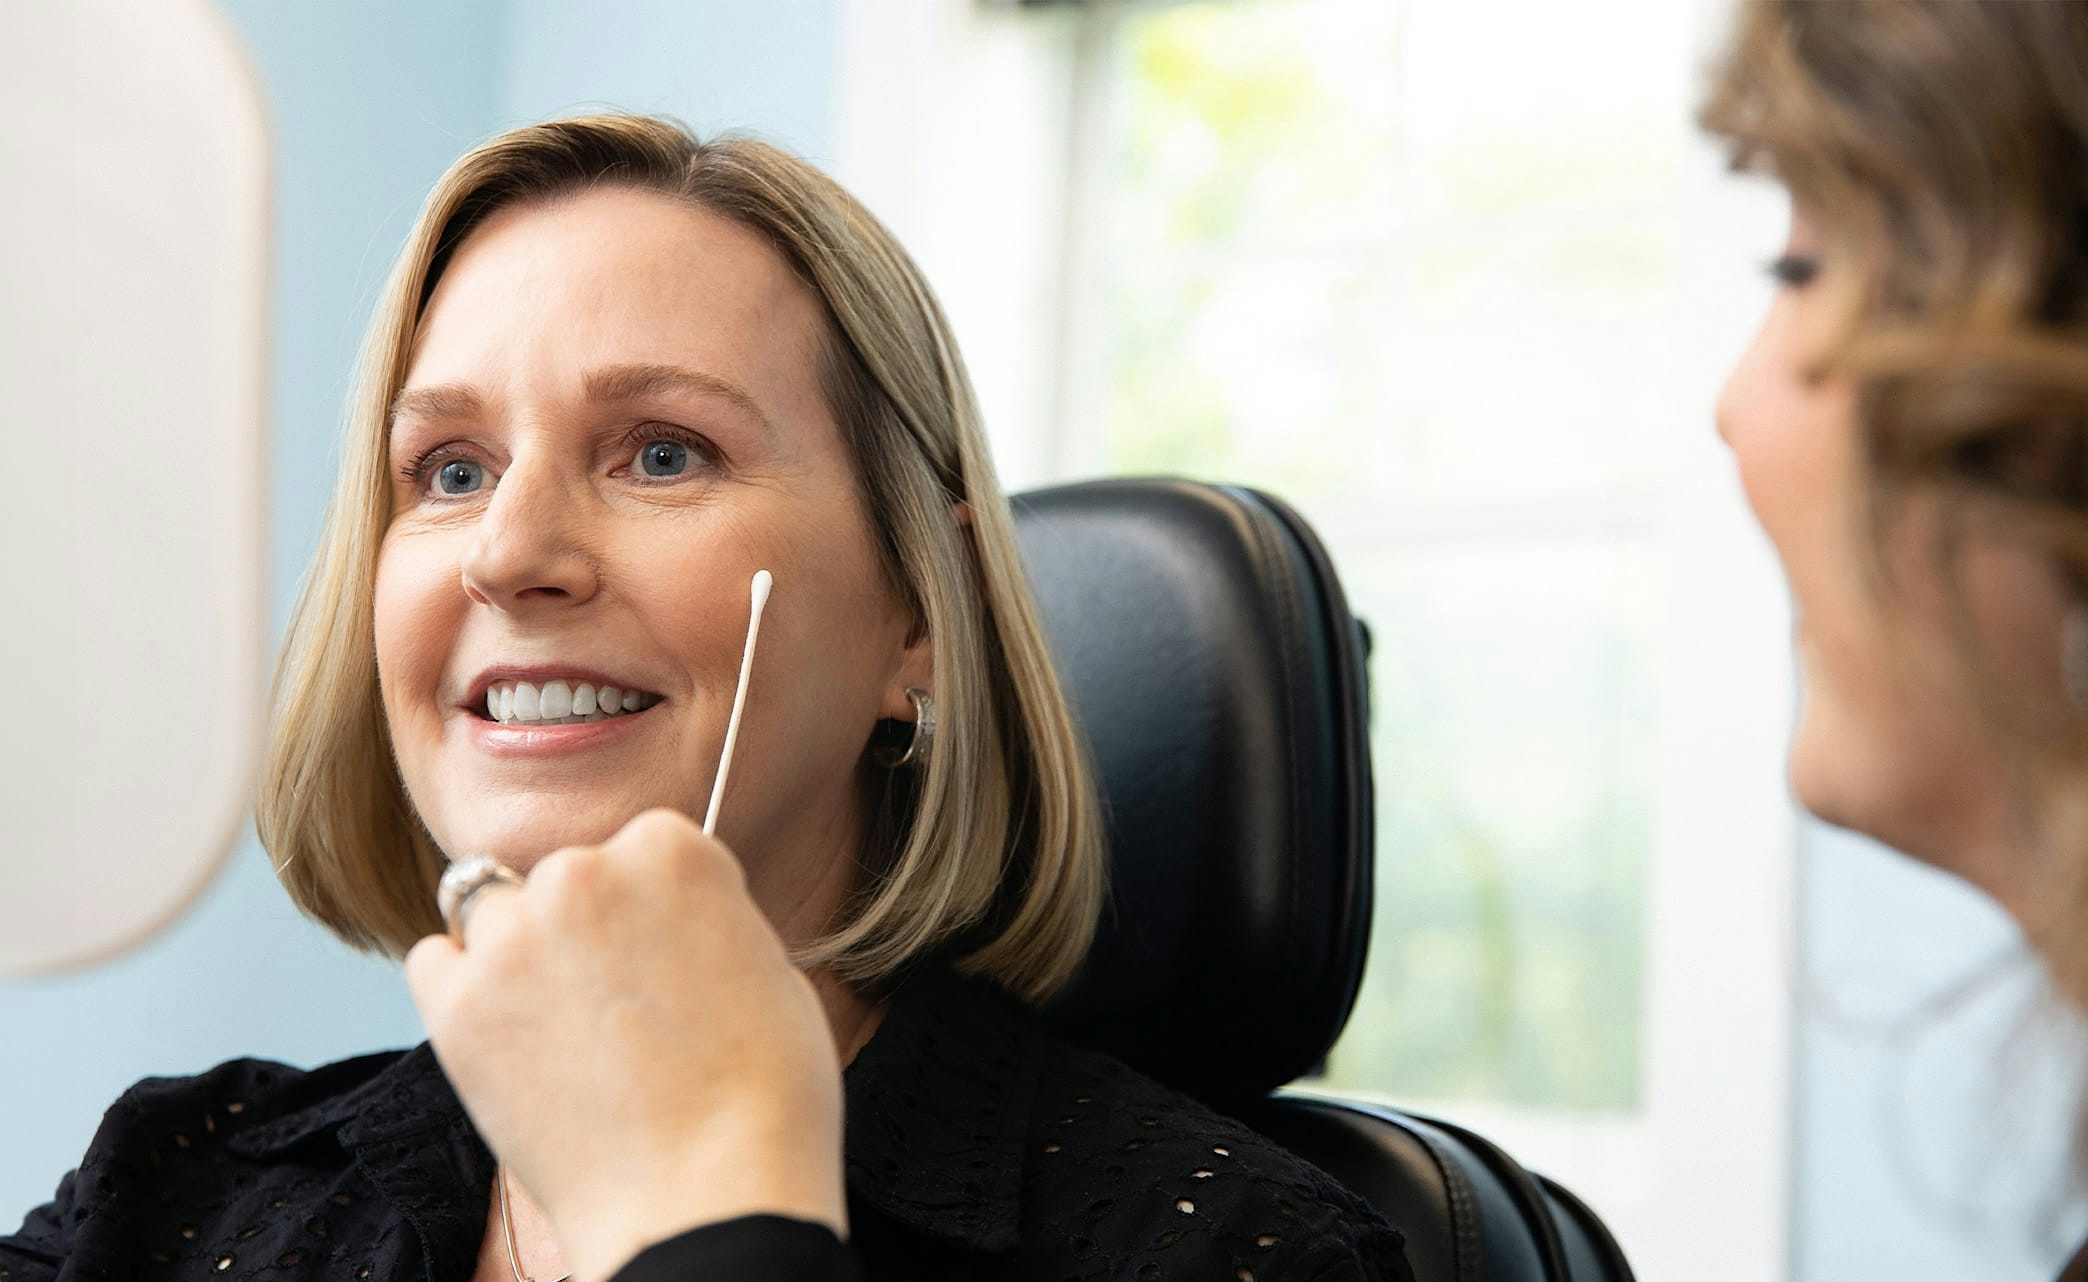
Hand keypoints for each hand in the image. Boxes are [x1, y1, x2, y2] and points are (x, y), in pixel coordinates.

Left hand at [405, 808, 846, 1279]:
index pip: (643, 845)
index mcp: (671, 849)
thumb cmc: (763, 1095)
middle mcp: (583, 872)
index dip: (654, 907)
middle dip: (586, 928)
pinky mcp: (456, 1005)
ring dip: (521, 952)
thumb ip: (701, 918)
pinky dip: (463, 991)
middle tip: (617, 1008)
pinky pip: (436, 962)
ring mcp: (513, 938)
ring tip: (565, 1030)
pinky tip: (513, 1041)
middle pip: (568, 877)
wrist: (706, 1196)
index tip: (666, 954)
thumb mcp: (766, 965)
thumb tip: (663, 923)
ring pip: (494, 911)